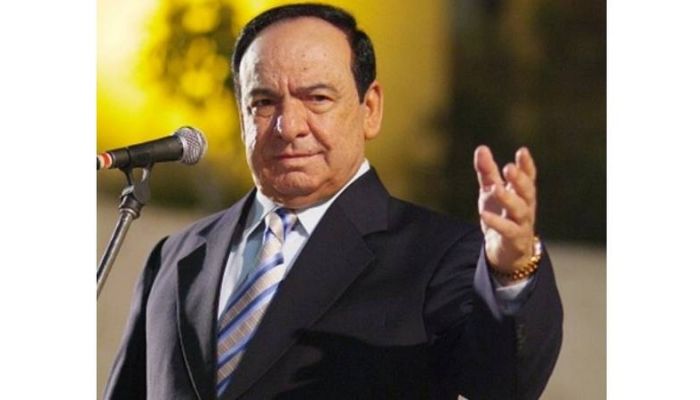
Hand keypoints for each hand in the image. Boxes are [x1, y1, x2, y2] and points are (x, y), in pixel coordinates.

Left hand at [474, 145, 537, 282]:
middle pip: (527, 191)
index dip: (526, 165)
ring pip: (520, 210)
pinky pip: (507, 230)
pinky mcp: (515, 239)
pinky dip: (496, 222)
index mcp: (521, 193)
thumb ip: (488, 172)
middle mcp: (526, 206)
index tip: (522, 151)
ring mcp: (522, 223)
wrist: (505, 251)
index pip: (528, 177)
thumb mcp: (491, 192)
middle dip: (519, 179)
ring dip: (508, 198)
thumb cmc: (501, 216)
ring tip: (496, 188)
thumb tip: (481, 148)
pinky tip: (483, 214)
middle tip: (509, 168)